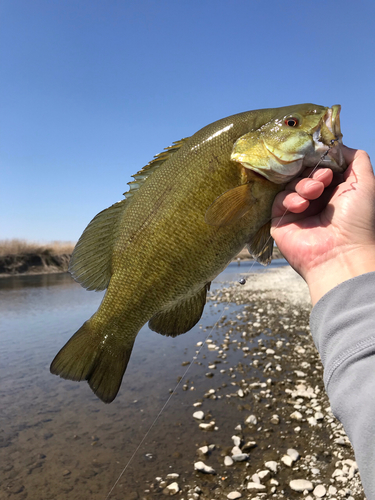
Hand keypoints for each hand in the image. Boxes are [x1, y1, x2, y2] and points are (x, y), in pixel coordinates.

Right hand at [271, 146, 374, 304]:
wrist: (342, 253)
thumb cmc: (358, 219)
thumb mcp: (365, 182)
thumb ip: (355, 158)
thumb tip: (337, 145)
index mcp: (335, 191)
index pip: (321, 166)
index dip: (321, 160)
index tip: (326, 162)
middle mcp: (316, 199)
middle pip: (304, 172)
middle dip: (313, 172)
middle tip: (322, 180)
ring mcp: (298, 210)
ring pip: (291, 184)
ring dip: (303, 185)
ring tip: (314, 194)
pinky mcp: (281, 220)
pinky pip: (279, 200)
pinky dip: (290, 199)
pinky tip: (302, 206)